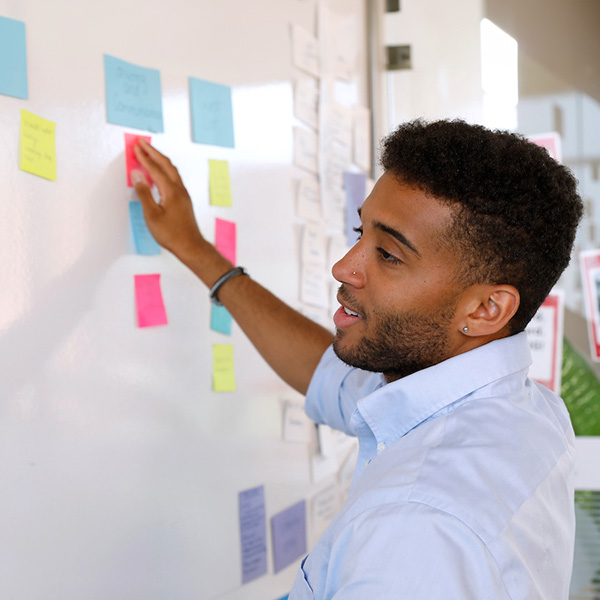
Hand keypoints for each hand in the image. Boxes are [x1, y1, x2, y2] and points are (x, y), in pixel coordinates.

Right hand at [131, 139, 205, 260]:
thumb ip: (144, 193)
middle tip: (142, 143)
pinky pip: (174, 178)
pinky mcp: (184, 200)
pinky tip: (161, 173)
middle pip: (166, 164)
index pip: (155, 169)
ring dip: (160, 159)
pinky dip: (165, 169)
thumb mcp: (152, 215)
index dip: (144, 157)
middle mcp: (179, 189)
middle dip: (153, 152)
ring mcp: (183, 194)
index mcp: (171, 191)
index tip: (136, 147)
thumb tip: (137, 174)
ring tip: (150, 153)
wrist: (190, 246)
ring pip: (172, 170)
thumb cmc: (172, 234)